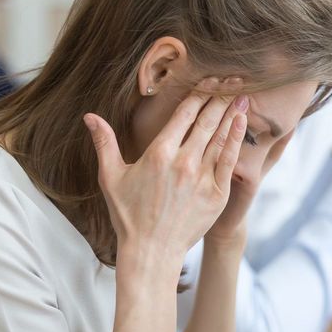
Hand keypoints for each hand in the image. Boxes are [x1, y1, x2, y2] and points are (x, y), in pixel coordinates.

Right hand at [86, 82, 247, 260]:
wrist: (151, 252)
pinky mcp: (216, 194)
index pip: (183, 115)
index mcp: (158, 154)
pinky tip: (242, 122)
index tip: (208, 81)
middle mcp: (182, 163)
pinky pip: (229, 160)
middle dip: (219, 98)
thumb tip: (89, 116)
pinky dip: (236, 139)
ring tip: (242, 95)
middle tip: (232, 79)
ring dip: (231, 114)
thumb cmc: (128, 215)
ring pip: (220, 138)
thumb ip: (105, 143)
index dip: (198, 95)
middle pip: (206, 122)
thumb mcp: (111, 177)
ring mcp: (202, 179)